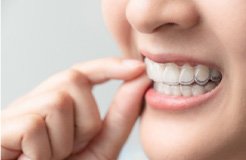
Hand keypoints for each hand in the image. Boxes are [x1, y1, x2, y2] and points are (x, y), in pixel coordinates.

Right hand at [1, 57, 150, 159]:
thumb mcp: (101, 146)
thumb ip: (121, 116)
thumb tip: (140, 79)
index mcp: (58, 105)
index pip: (83, 73)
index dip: (109, 67)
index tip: (138, 68)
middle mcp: (37, 101)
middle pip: (74, 81)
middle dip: (85, 121)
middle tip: (70, 150)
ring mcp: (17, 112)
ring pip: (58, 102)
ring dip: (64, 141)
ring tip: (50, 159)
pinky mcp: (1, 127)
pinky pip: (35, 125)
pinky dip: (43, 152)